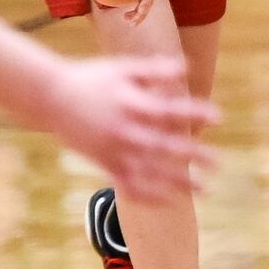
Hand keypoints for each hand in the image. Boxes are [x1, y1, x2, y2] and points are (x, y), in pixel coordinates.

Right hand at [37, 56, 217, 203]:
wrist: (50, 97)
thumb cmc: (91, 78)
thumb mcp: (123, 68)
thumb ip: (155, 70)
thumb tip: (187, 67)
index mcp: (131, 105)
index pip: (168, 111)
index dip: (193, 113)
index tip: (219, 118)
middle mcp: (124, 131)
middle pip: (163, 146)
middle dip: (192, 156)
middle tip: (218, 164)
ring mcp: (113, 150)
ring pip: (149, 171)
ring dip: (177, 182)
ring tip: (204, 190)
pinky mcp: (103, 163)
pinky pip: (127, 184)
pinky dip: (147, 195)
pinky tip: (169, 201)